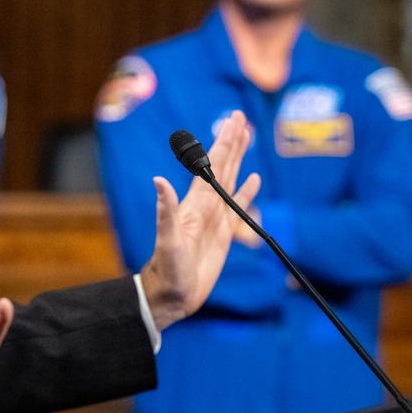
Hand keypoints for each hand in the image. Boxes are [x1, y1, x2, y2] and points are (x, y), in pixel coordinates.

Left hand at [140, 111, 261, 330]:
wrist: (171, 295)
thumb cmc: (167, 269)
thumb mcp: (167, 239)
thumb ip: (166, 210)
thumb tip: (158, 179)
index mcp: (195, 203)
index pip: (212, 165)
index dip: (224, 142)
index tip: (233, 121)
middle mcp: (206, 205)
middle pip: (223, 165)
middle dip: (232, 141)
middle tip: (240, 117)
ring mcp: (215, 218)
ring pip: (231, 180)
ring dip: (239, 159)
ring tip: (247, 138)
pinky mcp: (224, 234)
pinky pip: (238, 207)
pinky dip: (247, 192)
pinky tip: (254, 179)